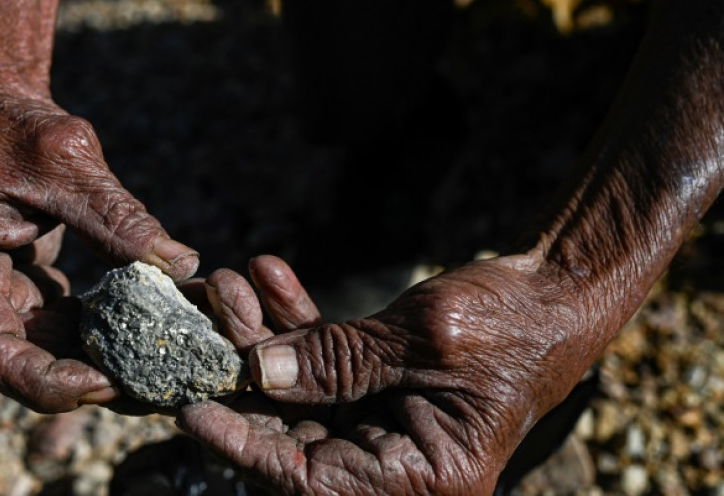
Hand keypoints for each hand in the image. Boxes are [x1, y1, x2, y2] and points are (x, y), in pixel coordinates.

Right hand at [0, 77, 197, 412]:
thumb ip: (118, 216)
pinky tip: (141, 337)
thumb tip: (181, 266)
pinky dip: (91, 336)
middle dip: (76, 381)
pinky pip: (48, 327)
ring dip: (89, 363)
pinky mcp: (6, 287)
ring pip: (32, 352)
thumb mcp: (68, 159)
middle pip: (10, 362)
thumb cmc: (15, 121)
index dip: (41, 380)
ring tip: (153, 370)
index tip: (104, 383)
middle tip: (145, 388)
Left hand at [180, 254, 597, 494]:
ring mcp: (386, 423)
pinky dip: (299, 322)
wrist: (556, 291)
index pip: (312, 482)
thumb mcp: (426, 337)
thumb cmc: (513, 321)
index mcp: (423, 477)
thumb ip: (339, 359)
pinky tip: (271, 274)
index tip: (192, 414)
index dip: (247, 448)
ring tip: (232, 282)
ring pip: (302, 390)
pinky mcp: (378, 386)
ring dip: (266, 335)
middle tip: (206, 323)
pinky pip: (324, 362)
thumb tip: (258, 372)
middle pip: (297, 432)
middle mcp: (399, 462)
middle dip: (248, 372)